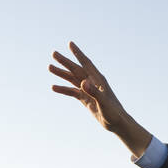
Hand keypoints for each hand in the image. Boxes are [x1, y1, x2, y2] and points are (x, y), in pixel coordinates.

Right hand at [49, 42, 152, 156]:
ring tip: (50, 67)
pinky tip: (54, 87)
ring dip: (62, 74)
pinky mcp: (86, 99)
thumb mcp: (103, 103)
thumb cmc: (114, 113)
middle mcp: (93, 83)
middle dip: (65, 61)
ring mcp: (88, 91)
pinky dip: (63, 89)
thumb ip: (94, 92)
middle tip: (53, 53)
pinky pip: (72, 92)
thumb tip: (82, 82)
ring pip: (73, 79)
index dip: (78, 53)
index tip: (70, 43)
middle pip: (76, 69)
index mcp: (98, 80)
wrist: (117, 124)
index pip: (86, 63)